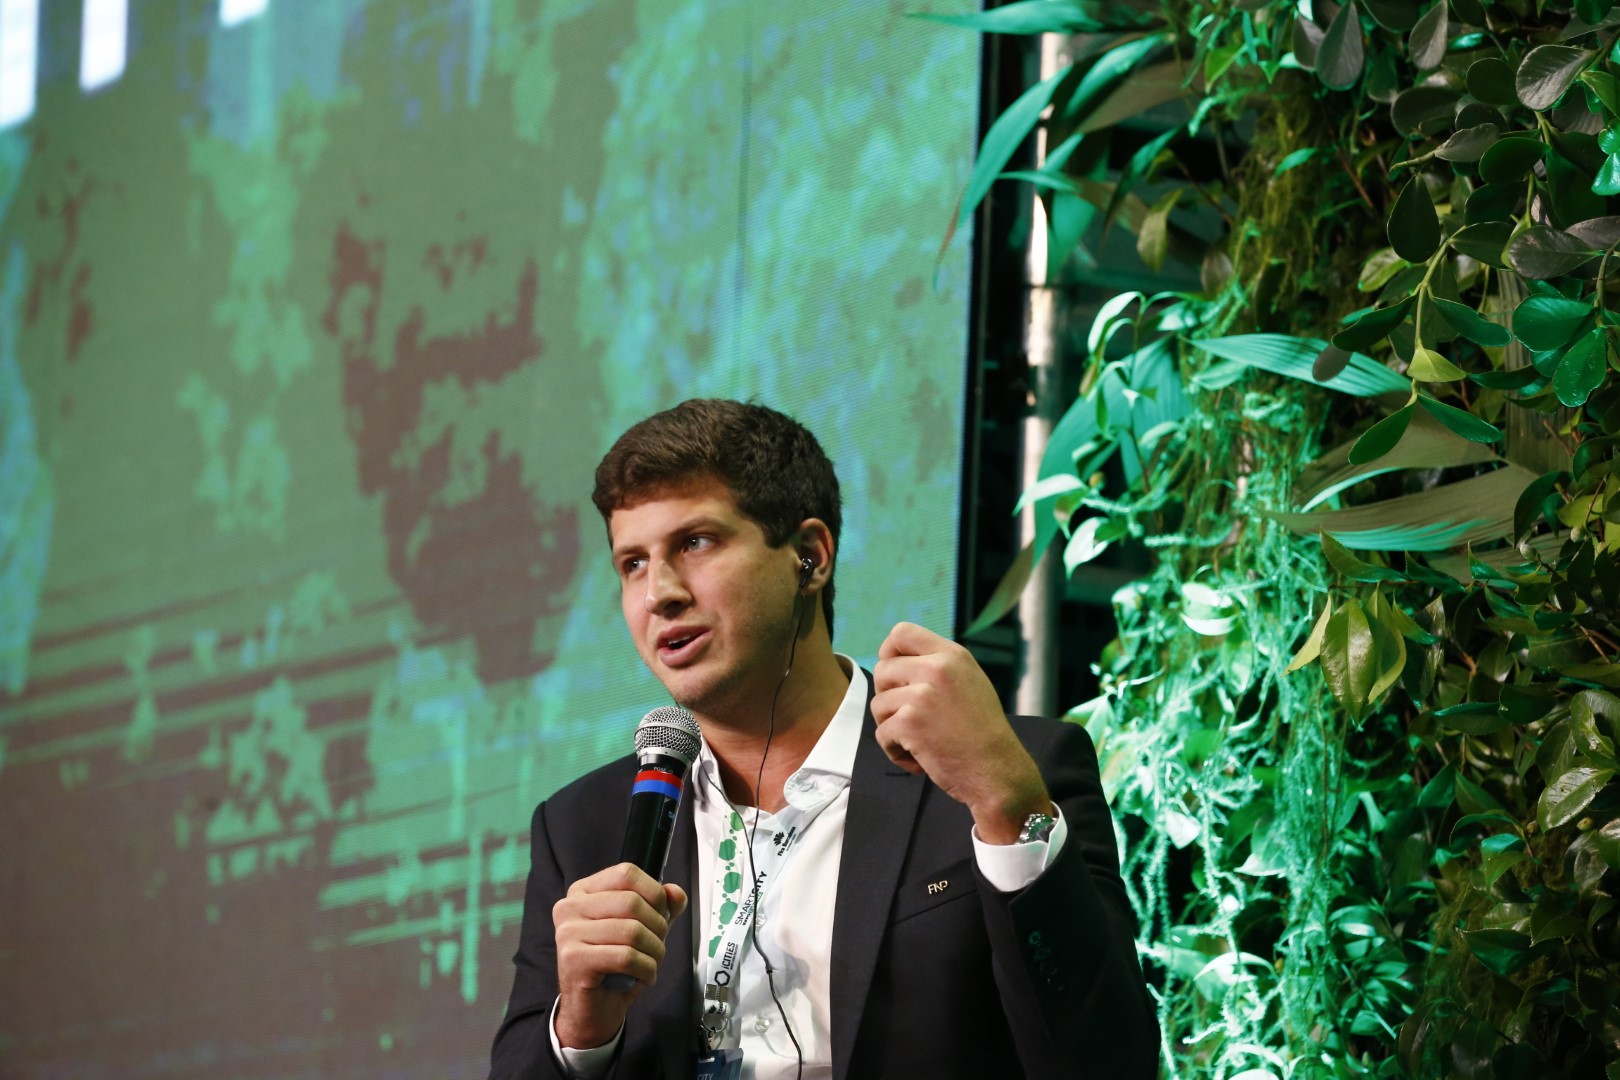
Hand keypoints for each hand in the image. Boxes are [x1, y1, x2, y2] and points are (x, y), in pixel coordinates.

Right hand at [553, 862, 688, 1048]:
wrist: (592, 1010)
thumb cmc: (615, 966)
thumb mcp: (642, 929)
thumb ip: (660, 906)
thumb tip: (675, 893)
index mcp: (583, 891)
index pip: (626, 873)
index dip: (654, 892)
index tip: (662, 913)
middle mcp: (570, 907)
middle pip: (632, 902)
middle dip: (658, 927)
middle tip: (658, 946)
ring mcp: (568, 932)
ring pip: (632, 931)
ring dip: (654, 951)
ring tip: (652, 963)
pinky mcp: (573, 959)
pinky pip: (626, 957)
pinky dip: (646, 969)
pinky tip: (643, 976)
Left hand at [872, 622, 1051, 843]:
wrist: (998, 771)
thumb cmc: (983, 734)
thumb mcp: (970, 683)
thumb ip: (939, 668)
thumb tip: (896, 661)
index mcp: (952, 655)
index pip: (901, 633)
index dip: (888, 653)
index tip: (894, 676)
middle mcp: (936, 669)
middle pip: (882, 670)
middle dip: (888, 697)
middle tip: (908, 719)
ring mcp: (921, 694)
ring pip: (878, 704)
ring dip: (892, 728)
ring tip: (918, 743)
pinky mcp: (909, 722)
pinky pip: (882, 734)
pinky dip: (895, 752)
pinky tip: (918, 760)